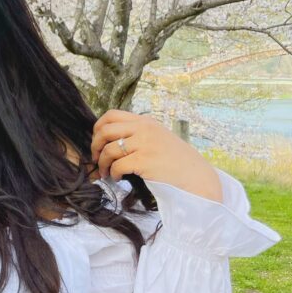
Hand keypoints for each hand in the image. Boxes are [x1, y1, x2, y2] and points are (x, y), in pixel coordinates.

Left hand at [90, 109, 222, 200]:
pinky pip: (118, 165)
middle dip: (95, 145)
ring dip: (102, 163)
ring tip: (105, 173)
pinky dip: (113, 173)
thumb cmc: (177, 161)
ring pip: (109, 149)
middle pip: (105, 130)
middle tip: (95, 158)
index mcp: (146, 121)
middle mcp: (144, 129)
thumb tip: (111, 141)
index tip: (97, 141)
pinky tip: (117, 178)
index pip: (111, 115)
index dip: (98, 128)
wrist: (197, 176)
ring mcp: (144, 144)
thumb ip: (139, 134)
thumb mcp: (159, 138)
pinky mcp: (144, 160)